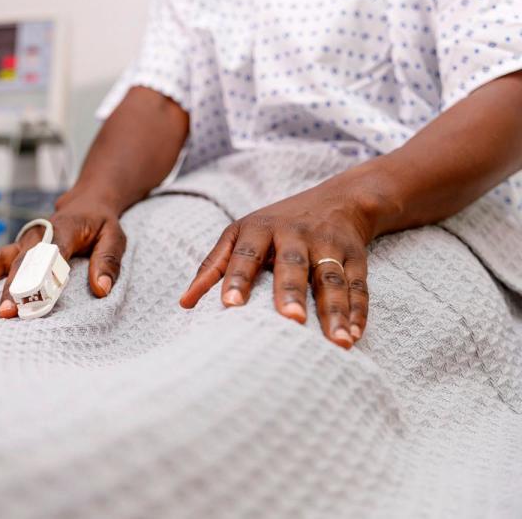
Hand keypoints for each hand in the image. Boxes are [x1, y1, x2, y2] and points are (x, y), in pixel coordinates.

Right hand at [0, 197, 126, 317]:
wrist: (86, 203)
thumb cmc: (101, 223)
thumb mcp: (115, 236)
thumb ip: (109, 261)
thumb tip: (101, 289)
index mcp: (63, 229)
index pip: (50, 253)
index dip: (41, 274)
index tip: (34, 297)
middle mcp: (38, 234)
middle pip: (21, 261)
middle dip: (12, 288)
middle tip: (5, 313)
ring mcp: (24, 242)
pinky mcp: (16, 250)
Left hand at [179, 177, 377, 348]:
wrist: (340, 199)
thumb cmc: (276, 225)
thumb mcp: (241, 234)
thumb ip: (213, 266)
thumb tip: (185, 303)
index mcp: (260, 228)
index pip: (246, 254)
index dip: (237, 278)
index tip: (229, 306)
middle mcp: (296, 234)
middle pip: (293, 265)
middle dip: (292, 292)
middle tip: (291, 321)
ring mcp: (329, 244)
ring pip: (332, 279)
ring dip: (336, 311)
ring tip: (338, 342)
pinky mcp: (356, 256)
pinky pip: (358, 286)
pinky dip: (358, 312)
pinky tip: (353, 336)